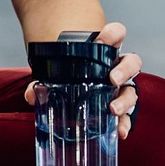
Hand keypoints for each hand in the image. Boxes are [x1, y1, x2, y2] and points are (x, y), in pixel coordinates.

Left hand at [24, 22, 142, 139]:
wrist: (71, 94)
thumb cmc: (68, 76)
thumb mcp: (56, 75)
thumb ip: (43, 82)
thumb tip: (32, 94)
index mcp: (104, 52)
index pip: (117, 35)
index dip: (113, 34)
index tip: (102, 41)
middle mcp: (117, 68)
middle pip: (132, 62)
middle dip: (124, 69)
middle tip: (111, 79)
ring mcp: (121, 88)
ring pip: (132, 89)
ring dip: (125, 99)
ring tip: (113, 110)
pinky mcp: (120, 106)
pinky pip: (128, 114)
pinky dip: (125, 123)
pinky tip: (120, 132)